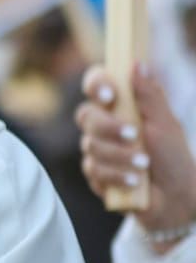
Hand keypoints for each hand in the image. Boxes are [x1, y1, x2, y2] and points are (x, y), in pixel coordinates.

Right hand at [78, 64, 195, 234]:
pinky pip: (93, 169)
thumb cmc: (174, 157)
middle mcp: (104, 124)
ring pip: (90, 145)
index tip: (110, 96)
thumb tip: (137, 64)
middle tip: (134, 136)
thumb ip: (150, 96)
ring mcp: (97, 149)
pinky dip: (116, 174)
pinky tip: (133, 180)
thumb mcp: (166, 123)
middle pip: (87, 115)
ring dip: (120, 156)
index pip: (96, 84)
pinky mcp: (94, 173)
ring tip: (144, 165)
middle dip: (110, 128)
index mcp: (121, 105)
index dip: (96, 85)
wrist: (175, 197)